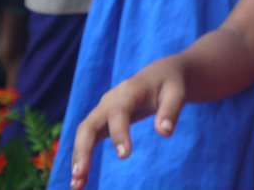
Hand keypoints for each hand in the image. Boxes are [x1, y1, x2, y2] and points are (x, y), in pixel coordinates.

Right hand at [69, 58, 186, 188]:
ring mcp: (103, 110)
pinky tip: (80, 180)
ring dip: (78, 158)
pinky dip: (82, 157)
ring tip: (76, 185)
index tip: (125, 156)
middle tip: (80, 175)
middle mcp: (110, 99)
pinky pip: (88, 139)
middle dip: (83, 149)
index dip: (119, 133)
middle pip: (89, 124)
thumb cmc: (170, 84)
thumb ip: (171, 111)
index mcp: (129, 90)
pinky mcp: (102, 120)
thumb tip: (165, 133)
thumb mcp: (177, 93)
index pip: (119, 112)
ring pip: (84, 133)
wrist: (160, 74)